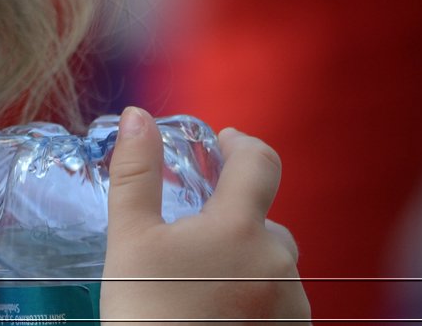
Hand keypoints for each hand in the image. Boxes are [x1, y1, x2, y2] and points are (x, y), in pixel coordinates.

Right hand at [100, 106, 310, 324]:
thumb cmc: (146, 312)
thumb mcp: (129, 239)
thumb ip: (136, 172)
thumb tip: (137, 115)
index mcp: (239, 227)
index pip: (260, 161)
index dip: (241, 144)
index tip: (221, 143)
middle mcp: (278, 262)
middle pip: (264, 219)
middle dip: (232, 218)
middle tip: (189, 237)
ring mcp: (293, 303)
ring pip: (272, 264)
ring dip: (245, 262)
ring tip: (199, 284)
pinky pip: (279, 301)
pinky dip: (254, 298)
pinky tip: (217, 313)